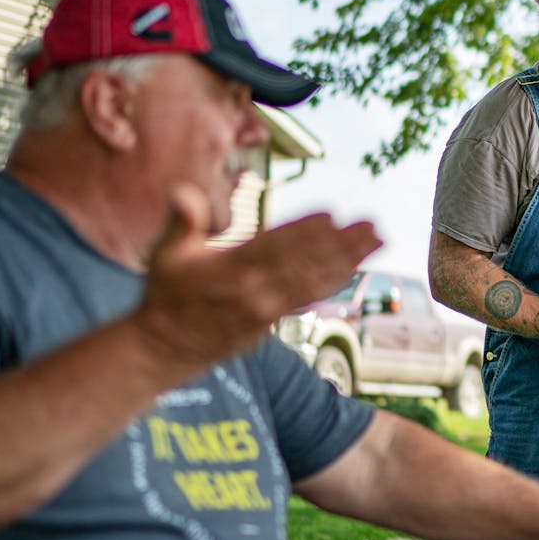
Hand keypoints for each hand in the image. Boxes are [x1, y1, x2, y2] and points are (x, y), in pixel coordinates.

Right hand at [133, 184, 381, 373]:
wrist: (162, 348)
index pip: (276, 243)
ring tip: (376, 243)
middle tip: (374, 226)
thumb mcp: (166, 253)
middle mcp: (253, 289)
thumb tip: (184, 190)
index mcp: (230, 268)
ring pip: (314, 281)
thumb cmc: (166, 294)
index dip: (306, 229)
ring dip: (348, 261)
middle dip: (343, 243)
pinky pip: (306, 300)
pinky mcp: (269, 324)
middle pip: (306, 261)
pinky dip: (331, 283)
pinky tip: (352, 270)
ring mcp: (264, 309)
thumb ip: (183, 219)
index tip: (333, 214)